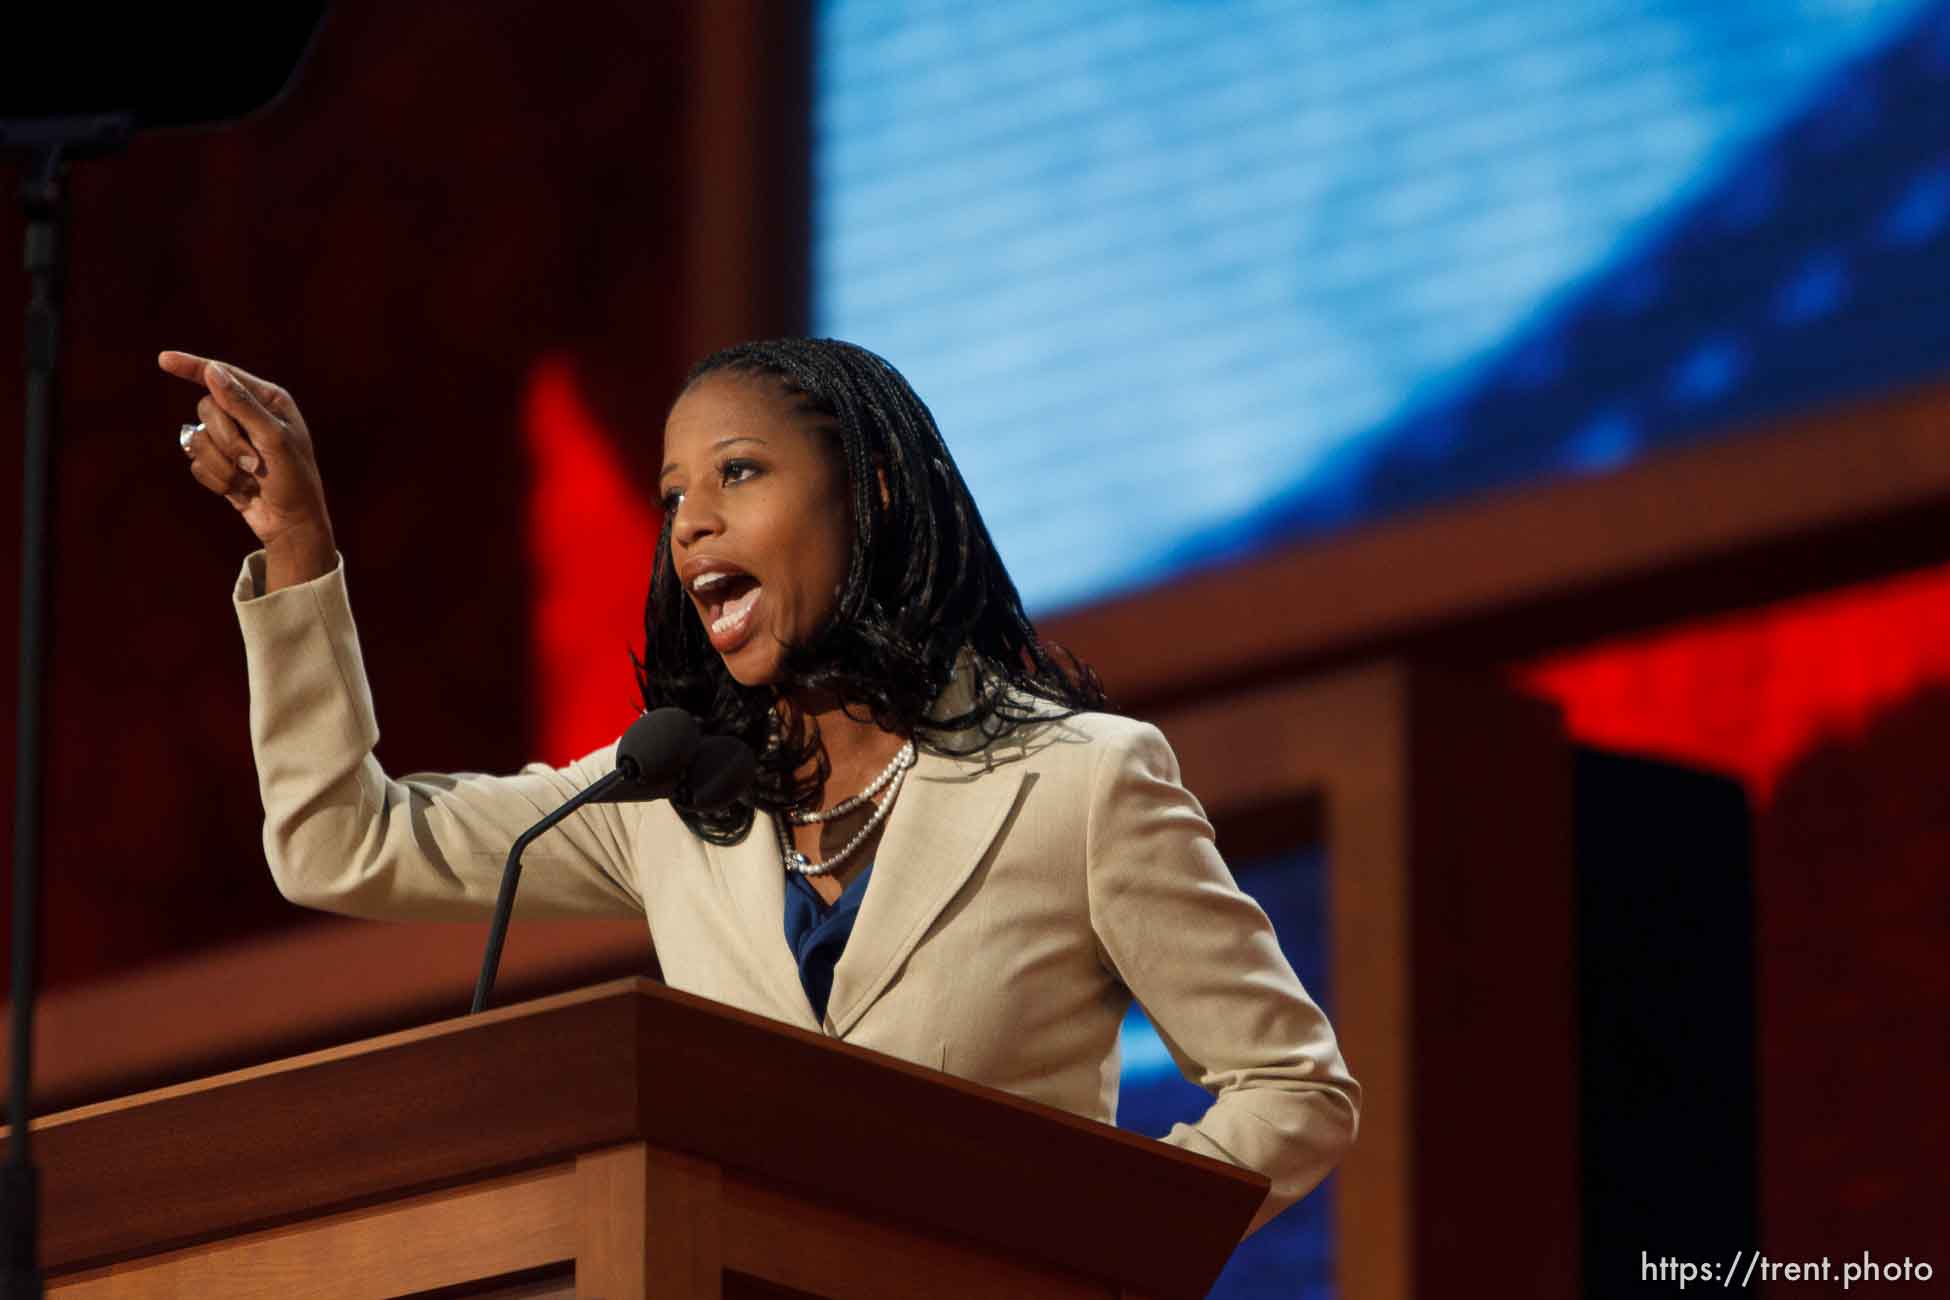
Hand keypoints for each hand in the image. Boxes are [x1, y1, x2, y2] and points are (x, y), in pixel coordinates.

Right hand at [159, 351, 336, 590]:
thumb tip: (212, 371)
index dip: (193, 367)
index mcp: (268, 400)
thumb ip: (242, 405)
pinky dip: (218, 479)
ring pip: (197, 438)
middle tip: (253, 463)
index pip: (223, 376)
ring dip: (223, 464)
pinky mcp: (219, 462)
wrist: (292, 524)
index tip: (164, 360)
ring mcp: (231, 439)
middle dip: (227, 440)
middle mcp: (247, 415)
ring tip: (251, 478)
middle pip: (206, 409)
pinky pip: (196, 463)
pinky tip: (242, 489)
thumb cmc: (295, 479)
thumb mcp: (273, 439)